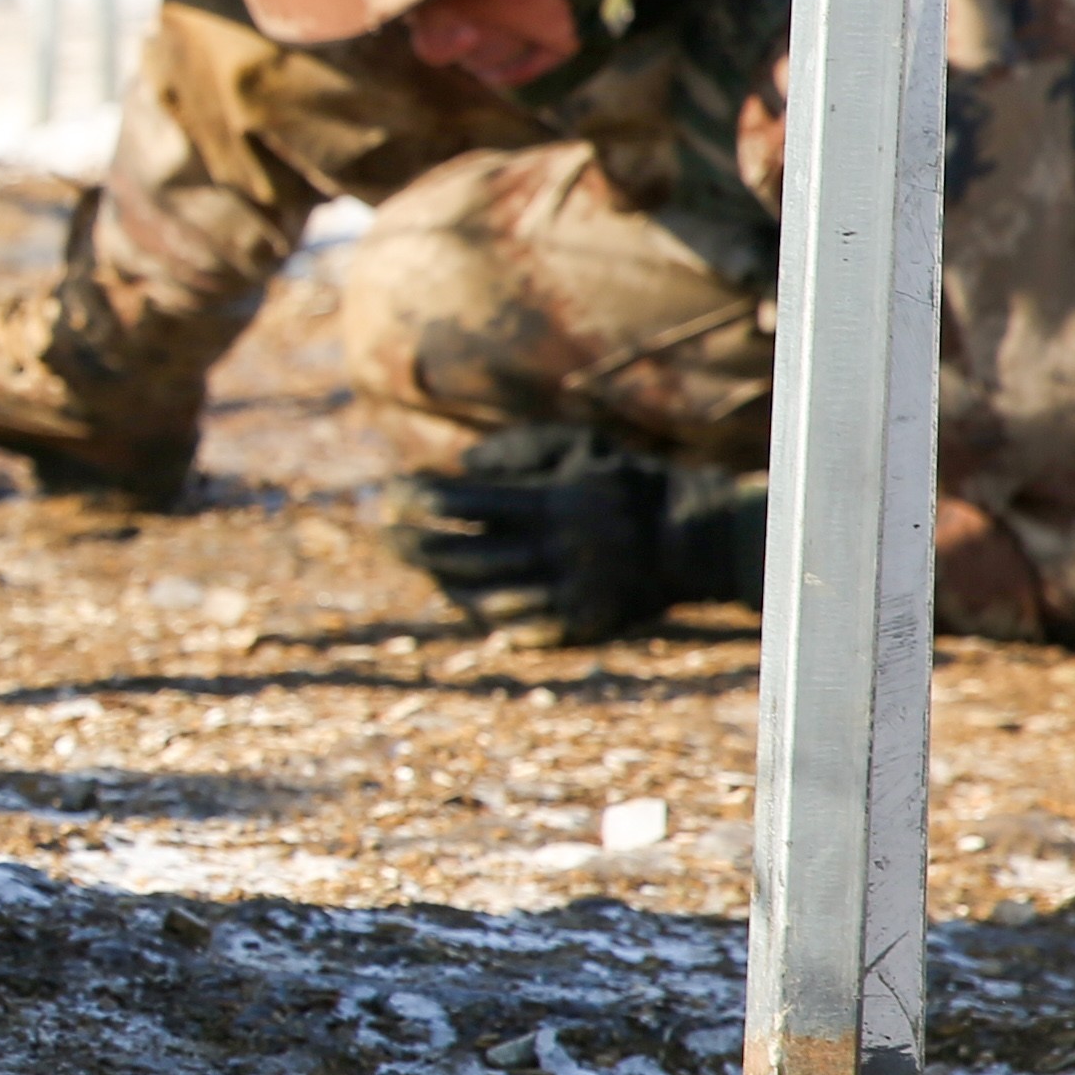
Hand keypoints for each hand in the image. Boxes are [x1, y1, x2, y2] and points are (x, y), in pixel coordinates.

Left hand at [381, 425, 762, 642]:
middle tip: (380, 536)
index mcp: (554, 501)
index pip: (467, 503)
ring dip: (442, 581)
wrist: (694, 539)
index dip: (420, 498)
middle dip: (413, 545)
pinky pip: (517, 627)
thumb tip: (462, 463)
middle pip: (464, 553)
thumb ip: (520, 448)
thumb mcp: (581, 447)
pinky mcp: (581, 624)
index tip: (390, 492)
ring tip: (420, 566)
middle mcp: (557, 549)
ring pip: (483, 595)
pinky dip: (483, 615)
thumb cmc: (626, 482)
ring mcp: (568, 591)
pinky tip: (462, 599)